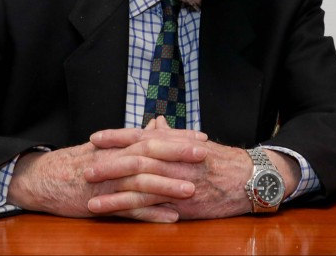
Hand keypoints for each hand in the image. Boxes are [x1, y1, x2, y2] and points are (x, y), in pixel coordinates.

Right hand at [7, 122, 208, 221]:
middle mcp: (116, 159)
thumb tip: (158, 126)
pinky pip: (129, 208)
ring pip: (141, 181)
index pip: (153, 137)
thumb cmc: (80, 163)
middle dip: (178, 153)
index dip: (178, 137)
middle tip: (204, 154)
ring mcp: (109, 181)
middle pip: (150, 153)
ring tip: (191, 189)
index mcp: (119, 145)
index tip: (202, 137)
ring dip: (167, 185)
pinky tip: (170, 217)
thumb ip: (135, 139)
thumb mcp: (108, 147)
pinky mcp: (102, 202)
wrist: (44, 179)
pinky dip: (150, 213)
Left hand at [86, 116, 255, 219]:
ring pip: (141, 184)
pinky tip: (112, 213)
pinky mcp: (182, 203)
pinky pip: (151, 206)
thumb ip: (172, 135)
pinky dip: (129, 208)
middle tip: (85, 167)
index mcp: (178, 143)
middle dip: (109, 163)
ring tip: (89, 197)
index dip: (118, 136)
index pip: (143, 136)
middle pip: (137, 159)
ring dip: (113, 191)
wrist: (250, 180)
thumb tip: (154, 122)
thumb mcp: (196, 144)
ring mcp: (179, 182)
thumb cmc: (223, 162)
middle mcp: (177, 160)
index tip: (95, 137)